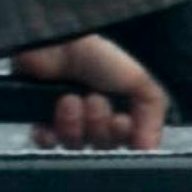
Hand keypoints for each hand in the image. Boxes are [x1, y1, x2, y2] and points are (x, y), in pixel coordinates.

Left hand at [11, 34, 165, 151]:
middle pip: (101, 148)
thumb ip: (153, 115)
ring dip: (73, 124)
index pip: (126, 145)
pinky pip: (46, 146)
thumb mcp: (140, 80)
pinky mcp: (39, 119)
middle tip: (92, 99)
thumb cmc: (99, 54)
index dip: (122, 138)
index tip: (120, 121)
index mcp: (120, 110)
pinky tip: (50, 118)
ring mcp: (66, 120)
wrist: (57, 41)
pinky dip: (49, 136)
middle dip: (98, 126)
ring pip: (74, 146)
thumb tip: (149, 151)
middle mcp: (95, 119)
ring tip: (69, 99)